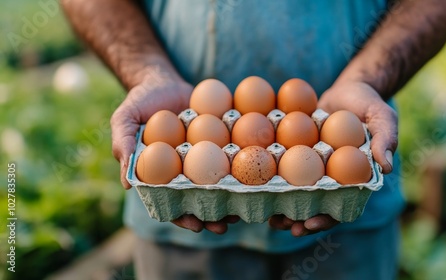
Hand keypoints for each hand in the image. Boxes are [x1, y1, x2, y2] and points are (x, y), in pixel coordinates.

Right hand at [110, 71, 237, 233]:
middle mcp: (184, 169)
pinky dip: (242, 164)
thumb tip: (128, 183)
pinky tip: (255, 173)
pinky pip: (231, 154)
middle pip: (199, 197)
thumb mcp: (125, 119)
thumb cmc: (140, 101)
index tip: (196, 225)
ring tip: (245, 205)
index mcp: (161, 173)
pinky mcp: (219, 141)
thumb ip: (123, 145)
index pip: (171, 201)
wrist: (163, 79)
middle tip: (226, 223)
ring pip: (218, 181)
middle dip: (212, 214)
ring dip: (231, 195)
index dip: (182, 216)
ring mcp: (204, 156)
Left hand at [268, 81, 396, 235]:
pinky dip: (274, 176)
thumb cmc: (370, 104)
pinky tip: (256, 183)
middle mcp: (333, 177)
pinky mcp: (299, 154)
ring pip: (298, 192)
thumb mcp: (383, 117)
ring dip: (283, 205)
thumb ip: (386, 140)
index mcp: (354, 178)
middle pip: (315, 205)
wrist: (348, 89)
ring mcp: (315, 167)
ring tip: (268, 214)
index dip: (326, 218)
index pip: (341, 205)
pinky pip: (286, 168)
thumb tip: (387, 167)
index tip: (309, 223)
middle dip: (299, 219)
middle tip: (282, 225)